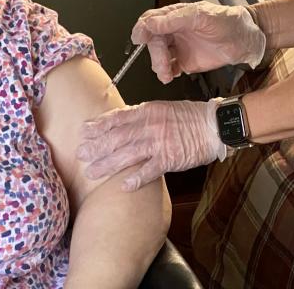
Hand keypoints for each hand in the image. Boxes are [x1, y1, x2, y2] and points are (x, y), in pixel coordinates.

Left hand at [77, 100, 226, 190]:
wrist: (212, 126)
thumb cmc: (189, 117)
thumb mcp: (162, 109)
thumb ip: (141, 114)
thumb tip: (121, 119)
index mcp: (147, 111)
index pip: (117, 118)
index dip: (99, 126)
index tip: (84, 132)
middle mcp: (150, 126)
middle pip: (117, 137)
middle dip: (97, 147)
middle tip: (81, 155)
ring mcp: (159, 142)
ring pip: (127, 154)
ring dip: (108, 164)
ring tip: (92, 172)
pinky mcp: (170, 158)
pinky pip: (149, 170)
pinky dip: (136, 178)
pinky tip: (123, 186)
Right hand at [131, 2, 265, 82]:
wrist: (245, 40)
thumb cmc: (227, 21)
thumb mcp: (200, 16)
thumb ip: (174, 20)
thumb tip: (150, 23)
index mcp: (176, 15)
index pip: (151, 20)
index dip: (142, 29)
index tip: (139, 39)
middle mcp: (175, 31)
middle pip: (153, 42)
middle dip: (155, 55)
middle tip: (162, 64)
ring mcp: (179, 47)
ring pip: (159, 57)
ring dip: (159, 66)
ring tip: (167, 74)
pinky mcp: (185, 61)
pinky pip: (169, 68)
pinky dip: (167, 73)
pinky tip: (171, 75)